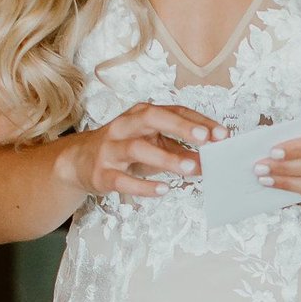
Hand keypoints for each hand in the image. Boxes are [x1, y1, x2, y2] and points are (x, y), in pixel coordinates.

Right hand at [66, 101, 227, 199]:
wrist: (78, 161)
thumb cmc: (123, 149)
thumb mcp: (152, 143)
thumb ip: (180, 149)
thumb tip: (210, 159)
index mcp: (140, 114)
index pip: (173, 111)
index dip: (198, 121)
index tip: (222, 134)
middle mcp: (124, 126)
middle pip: (152, 118)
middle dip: (180, 127)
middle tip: (206, 139)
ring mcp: (111, 149)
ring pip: (137, 149)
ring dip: (166, 158)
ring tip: (191, 169)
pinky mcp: (102, 174)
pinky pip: (123, 180)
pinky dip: (144, 186)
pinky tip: (164, 190)